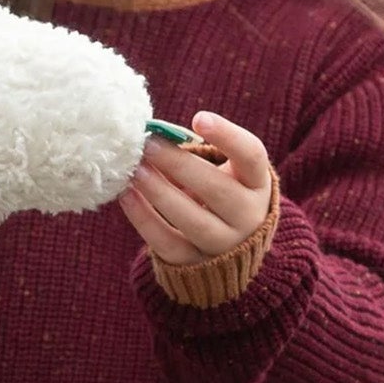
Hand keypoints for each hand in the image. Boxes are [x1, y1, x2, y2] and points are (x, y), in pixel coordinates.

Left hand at [118, 110, 271, 265]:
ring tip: (134, 170)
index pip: (252, 155)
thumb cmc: (217, 192)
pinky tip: (126, 195)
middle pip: (217, 189)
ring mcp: (224, 245)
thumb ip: (193, 153)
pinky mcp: (195, 264)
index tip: (199, 118)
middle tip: (148, 145)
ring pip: (193, 220)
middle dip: (179, 164)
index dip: (228, 136)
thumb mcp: (222, 171)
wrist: (227, 247)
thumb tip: (152, 133)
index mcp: (257, 183)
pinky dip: (143, 218)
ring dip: (159, 192)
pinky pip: (167, 243)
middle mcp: (248, 216)